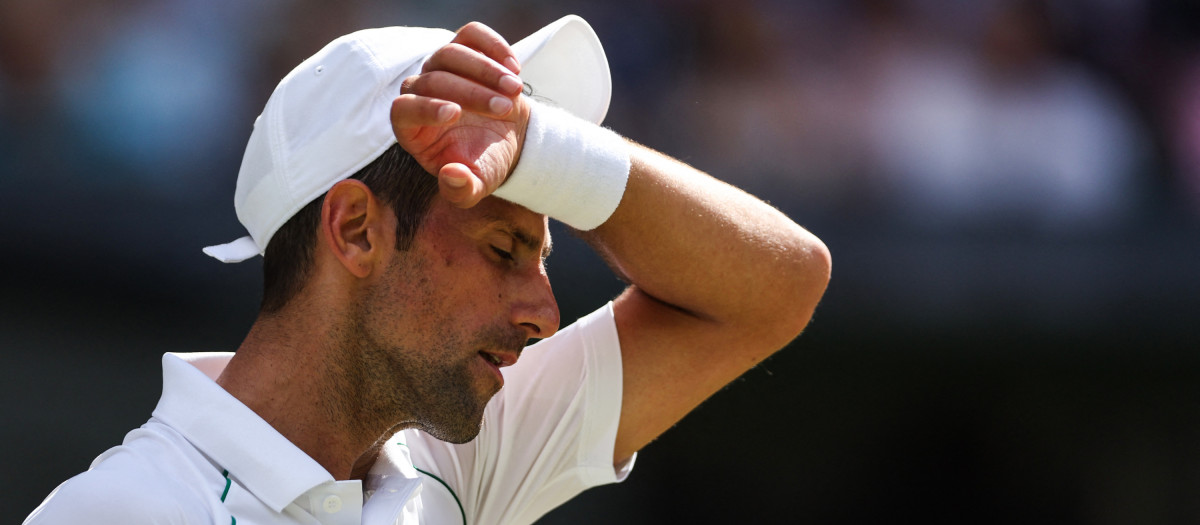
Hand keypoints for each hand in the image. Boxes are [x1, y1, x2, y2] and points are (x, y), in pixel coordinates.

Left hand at [391, 22, 530, 207]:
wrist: (509, 139)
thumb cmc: (485, 163)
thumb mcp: (477, 186)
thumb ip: (461, 189)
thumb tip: (451, 176)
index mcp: (412, 129)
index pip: (402, 110)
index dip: (424, 109)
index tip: (456, 114)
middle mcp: (420, 93)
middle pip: (432, 79)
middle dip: (472, 93)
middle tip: (504, 110)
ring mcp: (440, 67)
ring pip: (450, 52)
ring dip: (485, 70)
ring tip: (515, 90)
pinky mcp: (464, 49)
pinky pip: (471, 35)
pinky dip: (493, 45)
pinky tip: (514, 67)